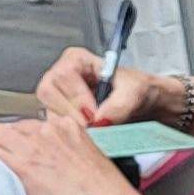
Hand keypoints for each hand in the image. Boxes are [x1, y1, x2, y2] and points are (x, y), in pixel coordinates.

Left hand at [0, 72, 142, 194]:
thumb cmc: (105, 192)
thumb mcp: (88, 158)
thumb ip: (66, 149)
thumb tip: (50, 157)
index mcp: (67, 126)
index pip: (31, 123)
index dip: (20, 137)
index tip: (18, 146)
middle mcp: (48, 131)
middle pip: (11, 127)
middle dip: (3, 140)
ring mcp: (33, 146)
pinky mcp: (22, 165)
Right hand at [36, 43, 169, 126]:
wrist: (145, 104)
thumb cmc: (138, 89)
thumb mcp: (136, 91)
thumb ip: (120, 104)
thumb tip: (100, 120)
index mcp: (76, 59)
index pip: (64, 75)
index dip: (77, 97)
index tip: (93, 115)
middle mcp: (61, 75)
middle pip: (48, 92)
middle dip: (70, 112)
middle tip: (91, 126)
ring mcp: (58, 95)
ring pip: (48, 110)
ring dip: (69, 124)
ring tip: (92, 131)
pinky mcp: (60, 114)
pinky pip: (54, 125)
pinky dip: (69, 132)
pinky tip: (86, 135)